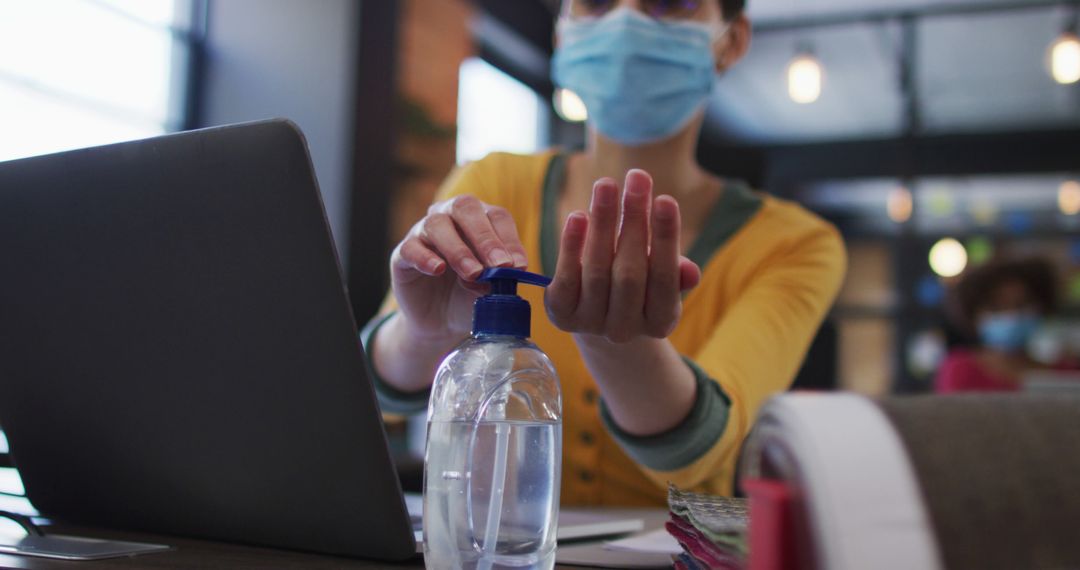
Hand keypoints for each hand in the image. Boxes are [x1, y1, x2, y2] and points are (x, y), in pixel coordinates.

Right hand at [389, 195, 527, 342]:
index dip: (509, 239)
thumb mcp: (490, 290)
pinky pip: (411, 248)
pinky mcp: (403, 253)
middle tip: (499, 265)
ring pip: (437, 225)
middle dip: (485, 237)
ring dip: (458, 249)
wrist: (440, 321)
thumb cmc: (470, 296)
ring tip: (472, 273)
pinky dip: (425, 258)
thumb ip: (497, 280)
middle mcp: (451, 217)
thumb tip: (502, 274)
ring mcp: (424, 232)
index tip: (518, 266)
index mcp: (480, 220)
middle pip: (465, 208)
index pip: (496, 217)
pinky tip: (437, 270)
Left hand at [545, 169, 700, 343]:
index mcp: (661, 323)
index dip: (666, 239)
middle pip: (630, 273)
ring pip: (597, 271)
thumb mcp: (659, 274)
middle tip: (637, 177)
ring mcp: (591, 325)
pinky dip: (571, 245)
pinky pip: (566, 277)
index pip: (665, 278)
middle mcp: (625, 331)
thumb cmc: (638, 281)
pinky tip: (578, 216)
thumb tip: (689, 271)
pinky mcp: (561, 315)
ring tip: (606, 185)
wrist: (598, 312)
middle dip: (634, 221)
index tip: (666, 199)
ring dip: (602, 223)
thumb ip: (675, 271)